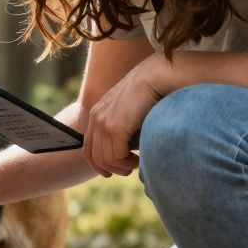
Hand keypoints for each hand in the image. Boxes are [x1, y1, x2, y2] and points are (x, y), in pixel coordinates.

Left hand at [84, 53, 166, 176]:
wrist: (159, 75)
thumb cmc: (154, 93)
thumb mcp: (133, 113)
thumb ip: (125, 131)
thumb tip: (127, 154)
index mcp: (97, 114)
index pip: (88, 148)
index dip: (98, 164)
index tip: (111, 173)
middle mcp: (96, 118)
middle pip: (95, 157)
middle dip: (112, 169)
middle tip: (129, 171)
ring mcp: (103, 122)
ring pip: (106, 159)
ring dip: (123, 166)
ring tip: (138, 163)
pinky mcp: (114, 127)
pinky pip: (116, 156)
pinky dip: (128, 162)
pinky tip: (140, 159)